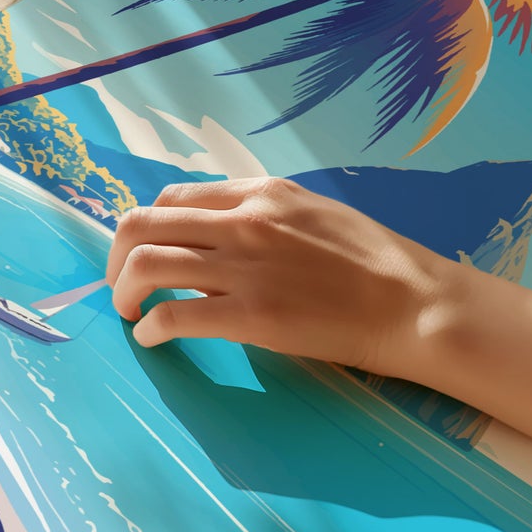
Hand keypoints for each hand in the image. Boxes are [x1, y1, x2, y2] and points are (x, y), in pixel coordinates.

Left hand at [105, 177, 457, 373]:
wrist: (413, 302)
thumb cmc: (374, 263)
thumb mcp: (313, 215)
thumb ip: (262, 220)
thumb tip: (216, 247)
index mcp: (260, 192)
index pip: (173, 197)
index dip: (148, 227)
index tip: (146, 253)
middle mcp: (243, 220)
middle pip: (142, 223)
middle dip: (117, 257)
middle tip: (122, 286)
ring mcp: (244, 267)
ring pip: (145, 264)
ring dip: (124, 291)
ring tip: (130, 313)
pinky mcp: (250, 315)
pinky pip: (173, 315)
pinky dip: (150, 328)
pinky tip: (153, 339)